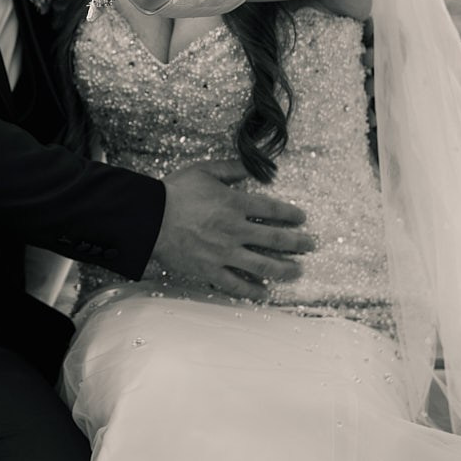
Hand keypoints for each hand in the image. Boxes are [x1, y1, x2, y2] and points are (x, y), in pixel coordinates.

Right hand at [153, 159, 314, 298]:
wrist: (148, 219)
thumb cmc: (173, 193)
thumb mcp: (203, 171)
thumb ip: (231, 169)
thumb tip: (252, 168)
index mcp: (235, 204)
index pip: (273, 210)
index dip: (291, 214)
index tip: (301, 218)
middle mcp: (235, 230)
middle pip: (276, 239)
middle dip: (298, 243)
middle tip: (311, 245)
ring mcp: (225, 253)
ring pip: (264, 265)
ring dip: (285, 269)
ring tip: (297, 271)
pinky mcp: (211, 270)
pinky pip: (237, 284)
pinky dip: (253, 290)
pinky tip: (265, 292)